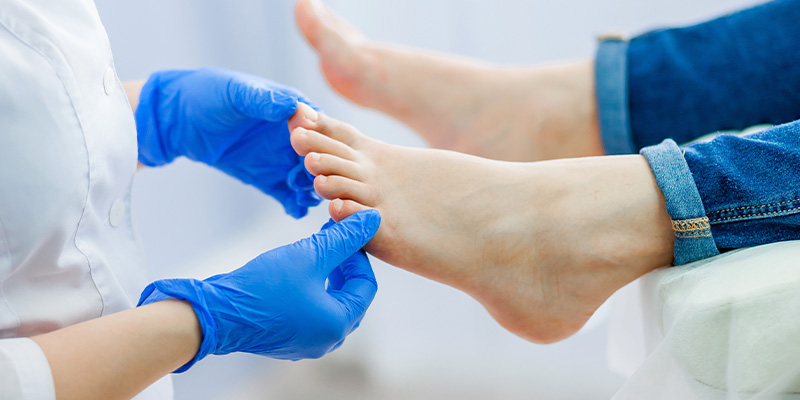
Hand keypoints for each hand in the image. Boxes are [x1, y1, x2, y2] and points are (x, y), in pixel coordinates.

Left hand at [135, 67, 320, 217]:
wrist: (179, 119)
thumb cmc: (207, 94)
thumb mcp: (235, 92)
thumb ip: (263, 100)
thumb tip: (293, 107)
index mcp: (292, 110)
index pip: (320, 127)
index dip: (323, 141)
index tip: (313, 153)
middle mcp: (294, 136)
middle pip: (320, 156)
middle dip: (322, 171)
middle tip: (312, 181)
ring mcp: (281, 159)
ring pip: (308, 178)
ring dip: (311, 189)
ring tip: (306, 198)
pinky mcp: (268, 178)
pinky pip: (288, 194)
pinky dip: (295, 204)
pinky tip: (296, 211)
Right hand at [138, 209, 380, 370]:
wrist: (217, 313)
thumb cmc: (265, 285)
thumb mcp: (309, 254)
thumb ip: (344, 237)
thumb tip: (372, 219)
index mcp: (338, 324)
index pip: (366, 284)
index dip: (358, 254)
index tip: (342, 232)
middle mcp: (327, 339)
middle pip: (351, 296)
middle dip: (344, 264)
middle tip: (331, 238)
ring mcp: (307, 342)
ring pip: (330, 302)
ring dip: (328, 275)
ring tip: (315, 249)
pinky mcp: (288, 339)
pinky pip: (311, 311)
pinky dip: (312, 289)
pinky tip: (297, 269)